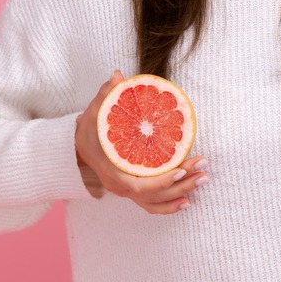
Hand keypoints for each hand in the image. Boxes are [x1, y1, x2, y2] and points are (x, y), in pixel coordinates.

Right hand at [75, 70, 207, 213]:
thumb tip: (117, 75)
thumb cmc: (88, 131)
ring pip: (156, 202)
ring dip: (181, 194)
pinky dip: (170, 206)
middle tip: (203, 171)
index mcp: (112, 172)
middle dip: (181, 185)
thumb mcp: (93, 113)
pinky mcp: (135, 192)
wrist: (77, 149)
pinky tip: (189, 200)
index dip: (160, 181)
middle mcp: (121, 187)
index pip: (138, 185)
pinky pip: (153, 206)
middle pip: (154, 195)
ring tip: (203, 179)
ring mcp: (128, 193)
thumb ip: (106, 96)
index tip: (181, 169)